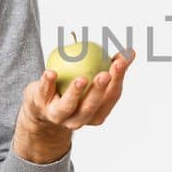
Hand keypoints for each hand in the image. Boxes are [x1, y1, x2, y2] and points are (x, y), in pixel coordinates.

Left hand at [13, 48, 135, 162]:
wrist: (41, 106)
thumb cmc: (73, 88)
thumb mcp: (93, 79)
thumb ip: (110, 66)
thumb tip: (130, 52)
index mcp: (97, 113)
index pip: (111, 96)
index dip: (118, 79)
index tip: (121, 61)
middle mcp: (79, 119)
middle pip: (91, 106)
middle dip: (99, 91)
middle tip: (105, 74)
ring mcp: (58, 116)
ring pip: (68, 106)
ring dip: (75, 93)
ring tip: (81, 79)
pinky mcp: (40, 106)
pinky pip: (44, 93)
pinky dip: (47, 83)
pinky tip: (51, 72)